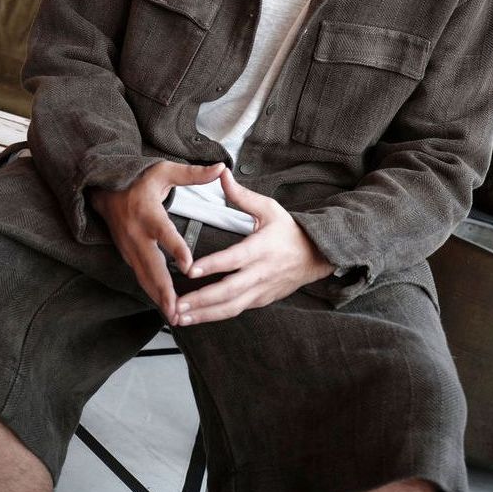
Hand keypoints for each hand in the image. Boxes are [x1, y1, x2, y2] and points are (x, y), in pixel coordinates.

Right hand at [91, 160, 224, 323]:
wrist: (103, 188)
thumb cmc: (138, 178)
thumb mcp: (164, 170)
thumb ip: (193, 174)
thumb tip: (220, 167)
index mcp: (148, 212)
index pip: (164, 233)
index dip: (176, 250)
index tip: (188, 267)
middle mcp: (136, 233)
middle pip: (152, 265)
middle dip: (164, 290)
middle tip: (177, 310)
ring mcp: (129, 247)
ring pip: (144, 276)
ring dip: (158, 297)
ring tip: (174, 317)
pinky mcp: (127, 255)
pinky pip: (141, 276)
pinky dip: (152, 292)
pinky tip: (165, 306)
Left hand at [174, 167, 333, 324]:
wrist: (316, 256)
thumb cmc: (289, 231)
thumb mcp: (269, 208)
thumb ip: (241, 195)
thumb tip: (221, 174)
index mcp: (262, 248)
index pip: (234, 258)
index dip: (213, 265)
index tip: (190, 269)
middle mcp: (261, 272)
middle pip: (229, 290)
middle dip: (201, 300)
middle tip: (176, 304)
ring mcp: (261, 290)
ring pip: (231, 307)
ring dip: (204, 314)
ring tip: (179, 317)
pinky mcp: (261, 300)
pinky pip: (236, 310)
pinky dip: (215, 315)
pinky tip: (195, 317)